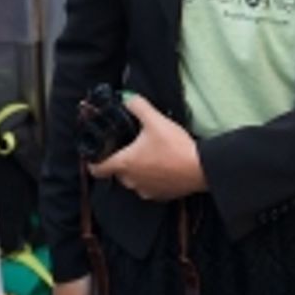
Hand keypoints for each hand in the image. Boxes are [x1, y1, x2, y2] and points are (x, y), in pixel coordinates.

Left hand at [89, 96, 206, 201]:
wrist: (201, 168)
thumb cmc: (175, 147)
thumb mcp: (156, 121)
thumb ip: (138, 107)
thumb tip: (128, 99)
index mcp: (125, 164)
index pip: (97, 169)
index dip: (93, 163)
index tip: (96, 156)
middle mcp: (131, 181)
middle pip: (118, 172)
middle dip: (123, 161)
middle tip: (134, 147)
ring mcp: (146, 190)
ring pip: (134, 180)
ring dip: (139, 170)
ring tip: (152, 155)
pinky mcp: (161, 196)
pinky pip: (150, 187)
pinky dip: (153, 178)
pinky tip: (164, 167)